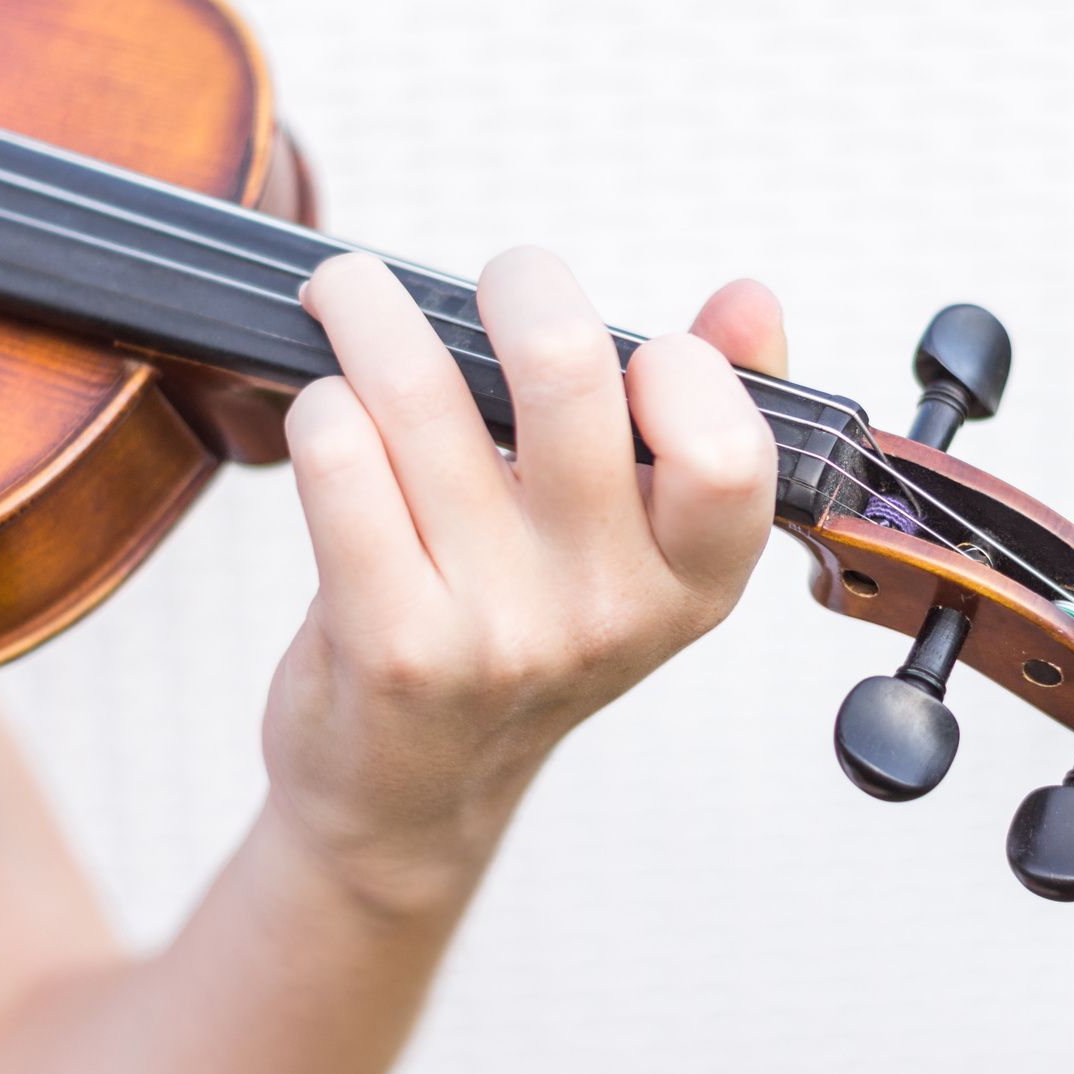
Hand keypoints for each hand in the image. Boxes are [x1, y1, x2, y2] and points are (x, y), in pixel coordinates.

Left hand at [259, 249, 785, 916]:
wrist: (413, 793)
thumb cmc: (526, 635)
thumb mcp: (642, 550)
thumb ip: (709, 416)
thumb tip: (753, 299)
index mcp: (695, 579)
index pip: (728, 442)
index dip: (680, 364)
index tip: (631, 355)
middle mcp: (609, 610)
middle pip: (568, 370)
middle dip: (520, 280)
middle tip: (497, 283)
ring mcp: (500, 631)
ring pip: (419, 393)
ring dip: (372, 310)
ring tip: (356, 298)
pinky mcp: (390, 644)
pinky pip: (339, 458)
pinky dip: (320, 401)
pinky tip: (326, 407)